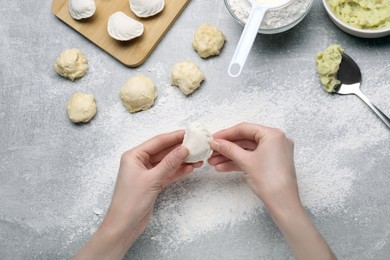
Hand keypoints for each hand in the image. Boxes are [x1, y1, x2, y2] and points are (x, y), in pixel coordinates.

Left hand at [74, 130, 201, 259]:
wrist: (124, 225)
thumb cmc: (131, 201)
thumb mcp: (152, 179)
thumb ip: (169, 163)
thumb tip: (184, 149)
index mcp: (134, 156)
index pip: (157, 142)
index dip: (174, 137)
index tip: (189, 133)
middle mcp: (140, 162)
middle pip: (163, 151)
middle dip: (180, 149)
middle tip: (196, 144)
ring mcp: (147, 173)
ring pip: (167, 162)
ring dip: (182, 161)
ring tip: (198, 158)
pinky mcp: (153, 183)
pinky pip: (168, 173)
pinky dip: (178, 171)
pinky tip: (190, 168)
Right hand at [208, 123, 335, 259]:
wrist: (282, 202)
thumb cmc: (269, 179)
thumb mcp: (245, 161)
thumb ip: (229, 149)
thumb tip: (215, 142)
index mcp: (273, 134)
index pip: (245, 129)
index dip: (226, 134)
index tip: (213, 138)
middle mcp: (276, 140)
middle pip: (245, 139)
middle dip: (227, 147)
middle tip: (212, 151)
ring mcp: (275, 152)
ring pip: (247, 150)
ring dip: (230, 156)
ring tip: (213, 162)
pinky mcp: (272, 163)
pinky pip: (252, 158)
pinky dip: (239, 162)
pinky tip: (223, 168)